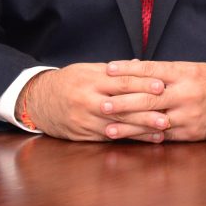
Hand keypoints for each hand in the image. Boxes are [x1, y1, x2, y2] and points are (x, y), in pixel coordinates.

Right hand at [21, 63, 168, 141]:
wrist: (38, 101)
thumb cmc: (68, 82)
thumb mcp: (87, 70)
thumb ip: (114, 70)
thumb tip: (141, 66)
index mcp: (91, 80)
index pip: (121, 81)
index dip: (142, 84)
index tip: (162, 85)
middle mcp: (89, 100)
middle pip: (122, 106)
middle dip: (146, 111)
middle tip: (168, 113)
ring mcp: (86, 119)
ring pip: (118, 125)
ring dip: (142, 129)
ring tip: (163, 129)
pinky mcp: (84, 134)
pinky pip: (110, 138)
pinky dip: (129, 139)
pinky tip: (146, 139)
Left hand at [103, 60, 205, 141]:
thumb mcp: (190, 68)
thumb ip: (163, 71)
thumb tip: (132, 68)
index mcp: (185, 73)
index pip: (151, 70)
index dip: (128, 70)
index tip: (108, 69)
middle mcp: (186, 94)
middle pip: (149, 98)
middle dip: (123, 102)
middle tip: (102, 104)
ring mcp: (189, 115)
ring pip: (154, 121)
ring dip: (129, 126)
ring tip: (108, 128)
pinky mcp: (192, 133)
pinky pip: (165, 136)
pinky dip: (146, 137)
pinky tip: (130, 139)